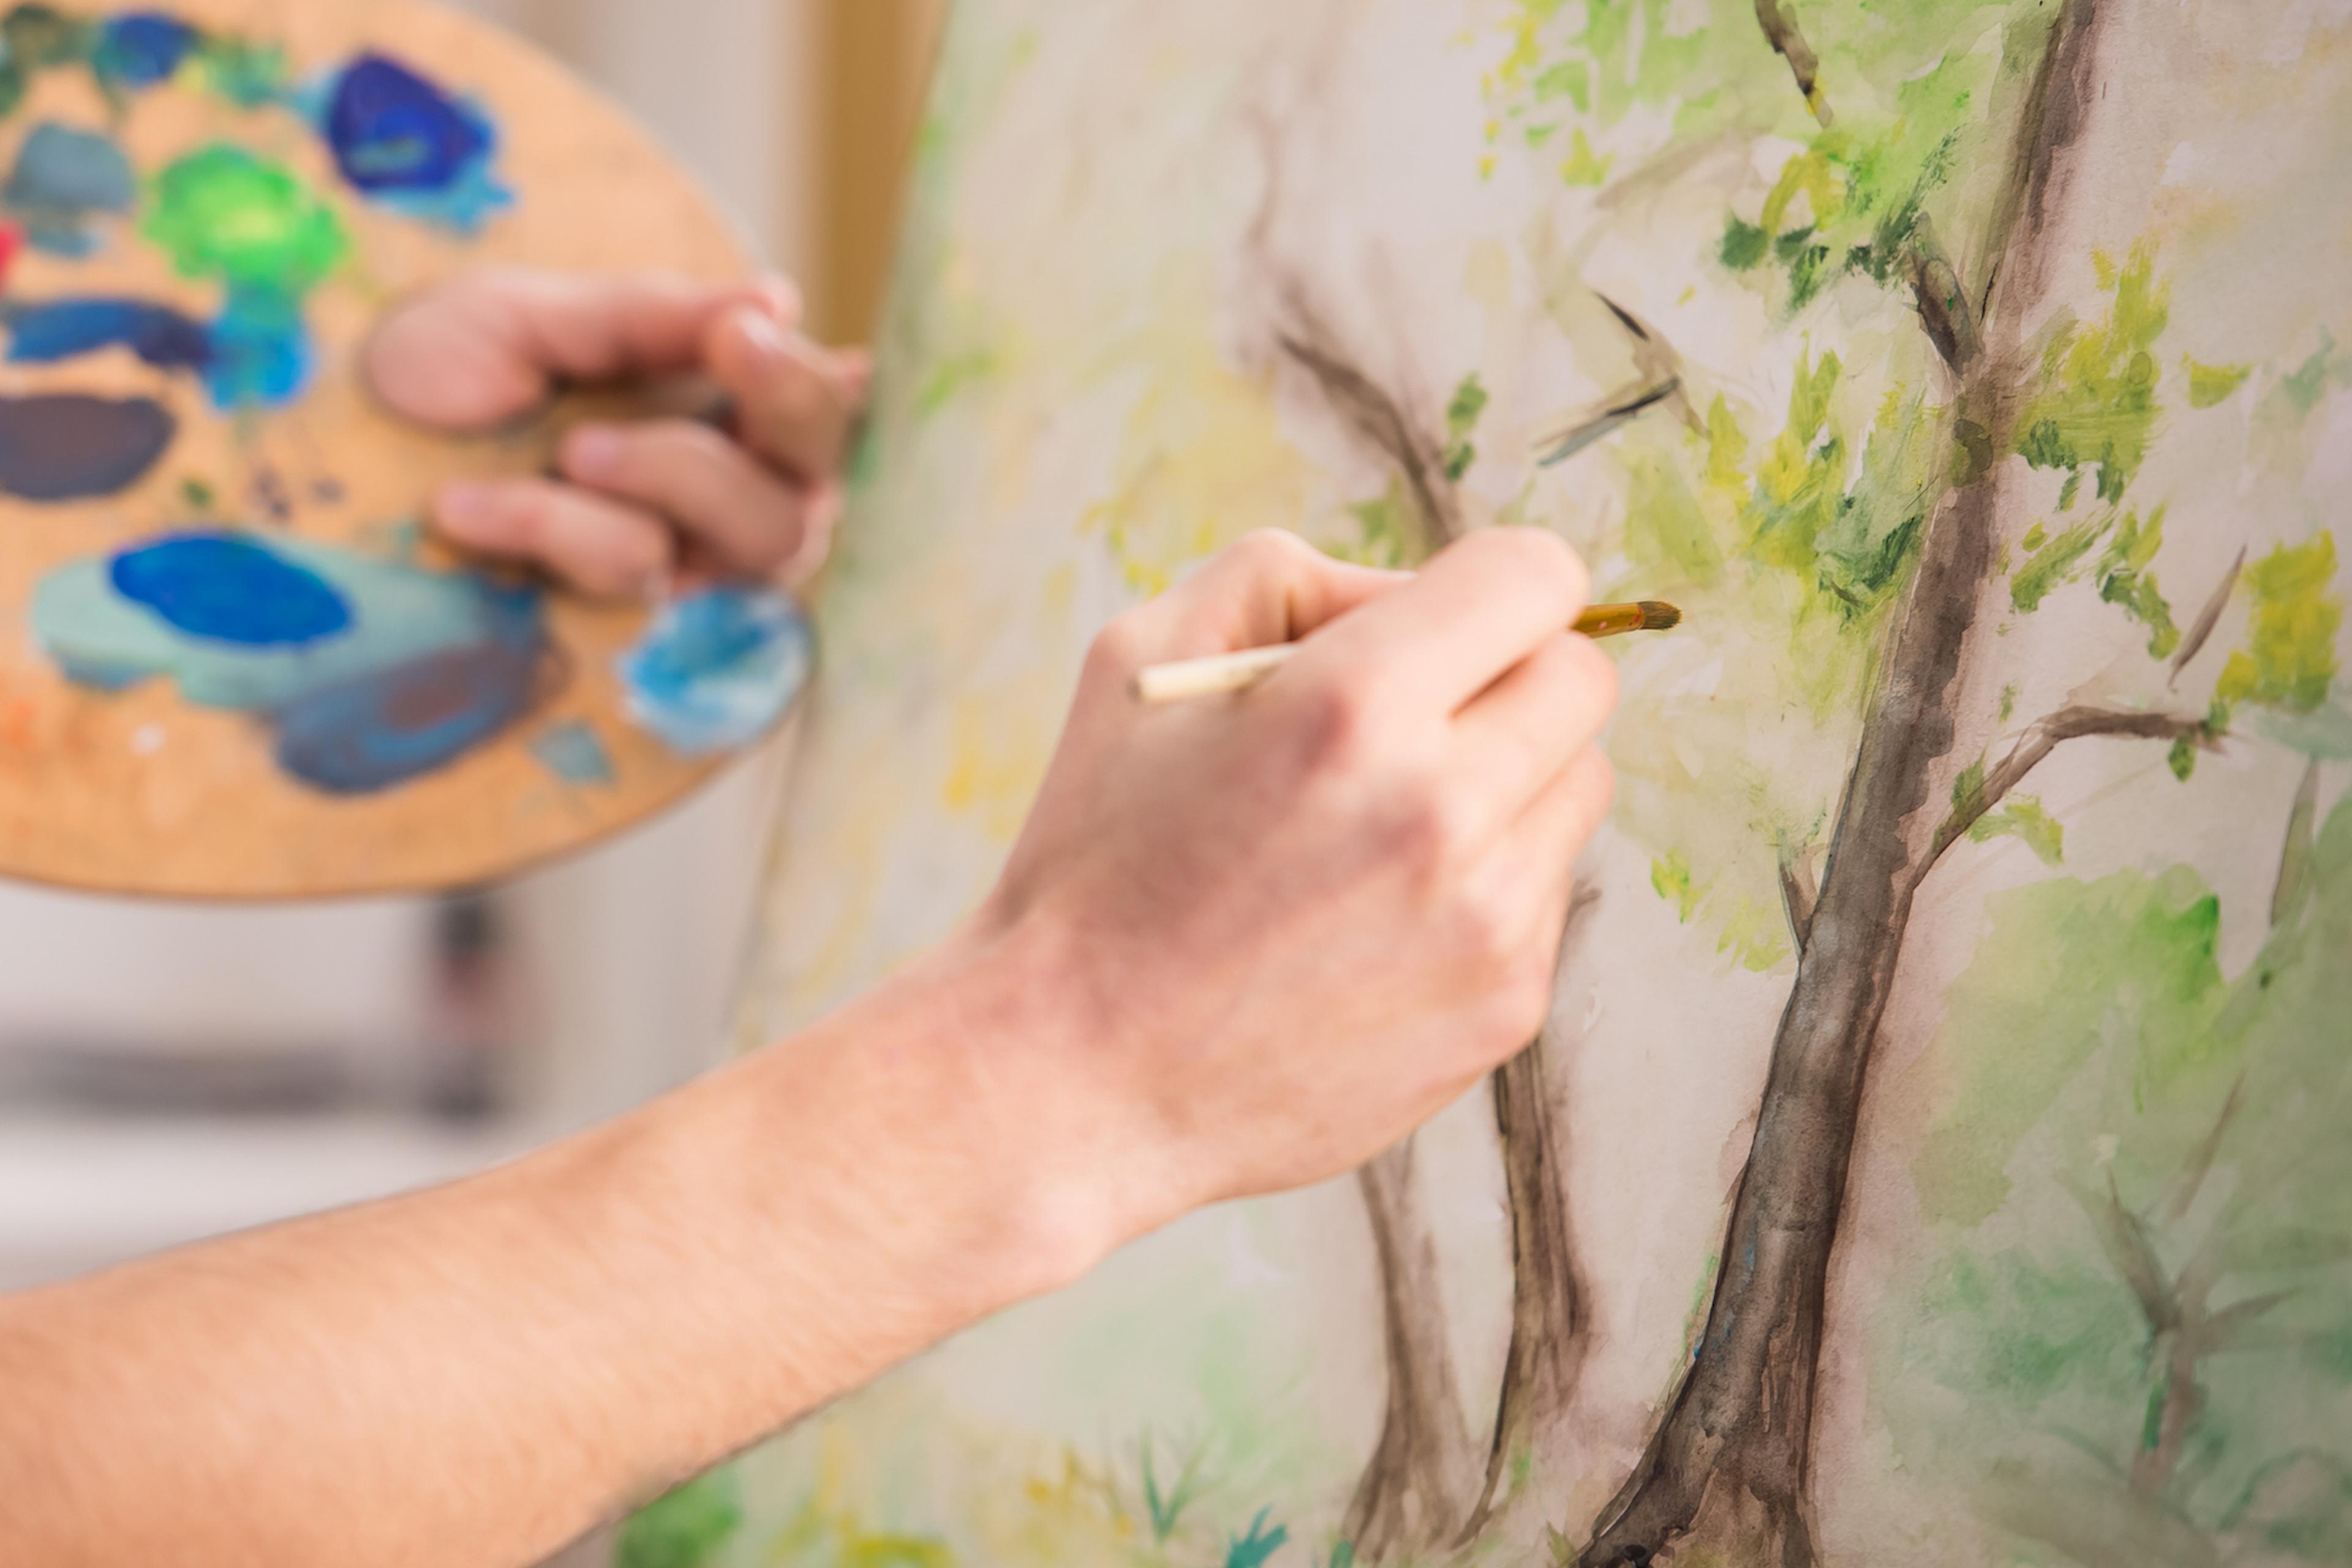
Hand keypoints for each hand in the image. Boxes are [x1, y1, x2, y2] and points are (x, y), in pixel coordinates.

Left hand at [364, 268, 870, 597]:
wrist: (321, 463)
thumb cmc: (434, 378)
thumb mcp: (539, 318)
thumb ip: (658, 317)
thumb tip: (778, 300)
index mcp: (718, 418)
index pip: (825, 417)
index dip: (821, 389)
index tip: (754, 330)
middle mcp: (719, 508)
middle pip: (813, 489)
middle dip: (784, 409)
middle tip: (726, 345)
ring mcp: (675, 577)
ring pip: (753, 539)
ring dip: (668, 470)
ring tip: (572, 445)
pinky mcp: (617, 633)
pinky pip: (636, 575)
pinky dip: (553, 526)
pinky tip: (470, 506)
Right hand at [970, 528, 1616, 1228]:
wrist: (1075, 1074)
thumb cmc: (1098, 858)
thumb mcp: (1141, 659)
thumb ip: (1289, 580)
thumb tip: (1412, 596)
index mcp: (1349, 707)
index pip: (1535, 577)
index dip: (1492, 582)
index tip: (1447, 618)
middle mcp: (1441, 811)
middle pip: (1581, 680)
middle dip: (1507, 675)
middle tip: (1415, 717)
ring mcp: (1487, 922)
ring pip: (1577, 788)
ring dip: (1506, 782)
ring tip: (1381, 830)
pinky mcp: (1506, 1007)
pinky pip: (1547, 895)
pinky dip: (1485, 886)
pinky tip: (1375, 919)